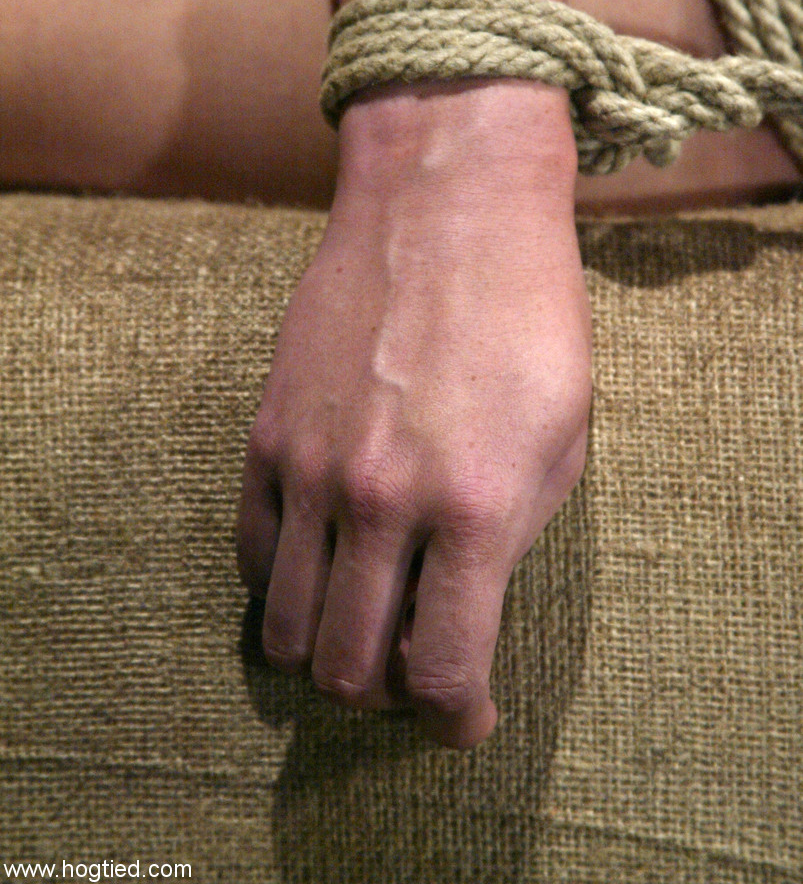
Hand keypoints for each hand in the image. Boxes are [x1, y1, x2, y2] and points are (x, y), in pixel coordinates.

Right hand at [237, 80, 590, 748]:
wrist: (445, 210)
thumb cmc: (527, 318)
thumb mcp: (563, 435)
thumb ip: (512, 540)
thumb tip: (461, 610)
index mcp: (474, 508)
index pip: (442, 671)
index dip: (454, 718)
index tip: (463, 718)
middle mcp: (381, 502)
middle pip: (350, 667)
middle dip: (384, 695)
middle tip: (410, 671)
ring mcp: (312, 468)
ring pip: (286, 627)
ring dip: (323, 653)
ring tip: (359, 628)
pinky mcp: (267, 434)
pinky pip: (254, 553)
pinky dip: (284, 584)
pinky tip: (321, 564)